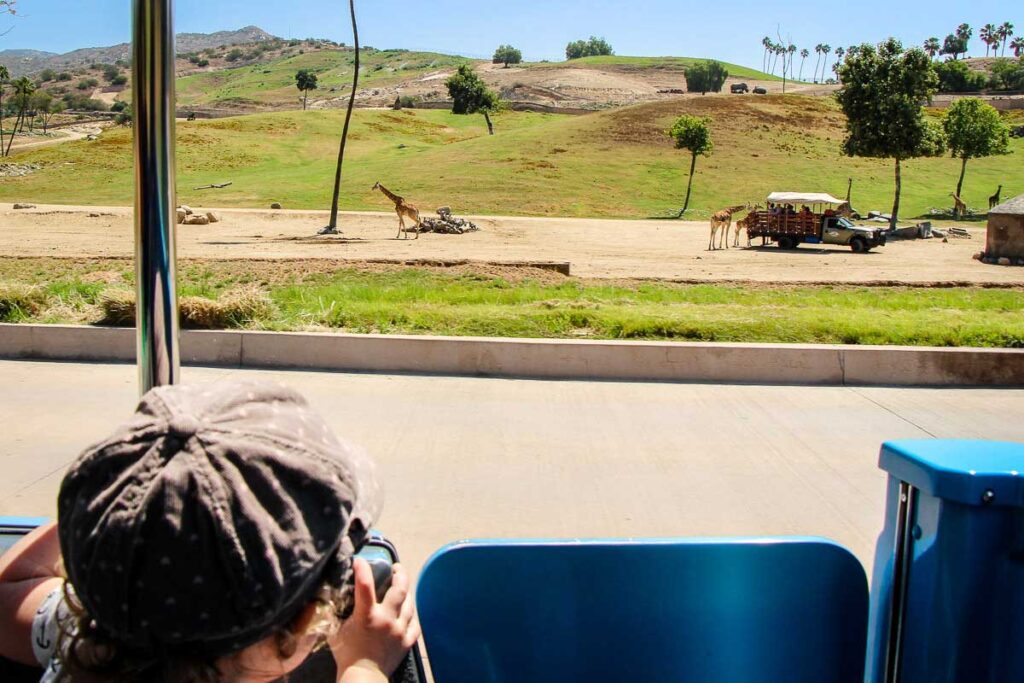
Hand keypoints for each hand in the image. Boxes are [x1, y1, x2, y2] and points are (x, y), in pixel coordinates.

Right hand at [331, 558, 419, 681]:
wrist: (362, 678)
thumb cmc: (346, 655)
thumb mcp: (335, 631)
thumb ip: (335, 613)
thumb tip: (327, 597)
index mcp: (367, 616)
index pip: (365, 585)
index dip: (362, 569)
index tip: (359, 560)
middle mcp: (386, 620)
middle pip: (399, 589)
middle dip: (399, 574)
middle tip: (396, 568)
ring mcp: (399, 630)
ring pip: (410, 604)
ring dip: (406, 593)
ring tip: (402, 586)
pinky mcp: (406, 642)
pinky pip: (415, 624)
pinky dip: (412, 615)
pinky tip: (408, 611)